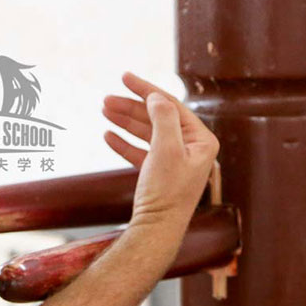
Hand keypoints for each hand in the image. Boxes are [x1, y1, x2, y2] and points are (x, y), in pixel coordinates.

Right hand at [102, 72, 219, 228]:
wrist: (156, 228)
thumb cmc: (166, 191)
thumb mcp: (166, 148)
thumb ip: (163, 118)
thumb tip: (156, 96)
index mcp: (201, 140)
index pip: (172, 105)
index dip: (146, 90)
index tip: (124, 77)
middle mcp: (191, 148)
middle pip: (157, 117)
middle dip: (131, 106)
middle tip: (106, 98)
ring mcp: (175, 161)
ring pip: (146, 132)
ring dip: (125, 121)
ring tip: (104, 110)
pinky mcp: (159, 173)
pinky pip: (140, 150)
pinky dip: (124, 142)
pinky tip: (108, 135)